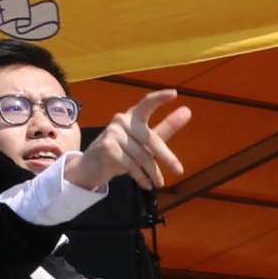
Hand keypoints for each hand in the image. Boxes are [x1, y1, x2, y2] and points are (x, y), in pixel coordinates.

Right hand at [64, 89, 191, 191]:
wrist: (90, 167)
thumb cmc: (121, 152)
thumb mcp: (145, 142)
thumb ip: (165, 127)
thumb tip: (187, 111)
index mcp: (132, 116)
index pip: (146, 103)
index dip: (159, 98)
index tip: (175, 94)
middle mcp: (121, 121)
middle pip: (151, 139)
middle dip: (166, 157)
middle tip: (179, 171)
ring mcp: (112, 133)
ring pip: (142, 156)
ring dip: (153, 173)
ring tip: (158, 183)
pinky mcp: (107, 148)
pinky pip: (131, 165)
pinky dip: (141, 177)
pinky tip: (147, 184)